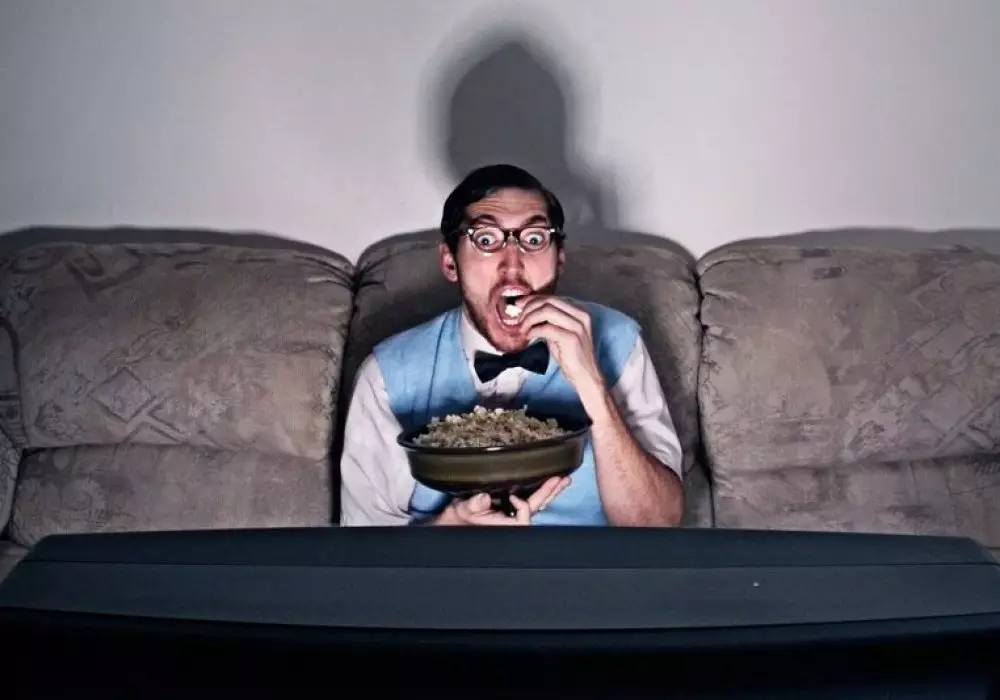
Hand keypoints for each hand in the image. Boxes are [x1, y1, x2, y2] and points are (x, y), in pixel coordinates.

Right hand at [432, 476, 570, 525]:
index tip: (512, 497)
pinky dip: (542, 489)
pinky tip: (551, 481)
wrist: (457, 518)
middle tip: (561, 480)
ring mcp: (514, 511)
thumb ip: (474, 505)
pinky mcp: (513, 505)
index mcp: (504, 523)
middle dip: (549, 493)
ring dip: (550, 491)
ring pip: (538, 503)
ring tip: (563, 480)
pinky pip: (532, 498)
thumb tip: (484, 498)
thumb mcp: (464, 509)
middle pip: (537, 508)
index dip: (522, 506)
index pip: (523, 518)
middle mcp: (512, 518)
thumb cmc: (461, 516)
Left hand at [518, 296, 604, 397]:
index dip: (533, 299)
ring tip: (522, 328)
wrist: (585, 375)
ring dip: (529, 318)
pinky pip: (546, 328)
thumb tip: (527, 311)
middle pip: (548, 301)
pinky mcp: (571, 338)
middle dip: (529, 307)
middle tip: (518, 318)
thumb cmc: (571, 356)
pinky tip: (528, 336)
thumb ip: (548, 321)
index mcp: (579, 311)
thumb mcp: (559, 333)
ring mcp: (577, 326)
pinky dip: (533, 330)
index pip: (552, 297)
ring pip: (546, 311)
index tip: (519, 305)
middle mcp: (580, 315)